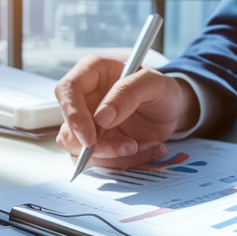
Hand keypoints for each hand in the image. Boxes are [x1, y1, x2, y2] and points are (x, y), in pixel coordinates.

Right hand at [54, 53, 199, 169]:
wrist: (170, 109)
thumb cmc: (159, 89)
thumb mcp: (154, 83)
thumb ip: (127, 93)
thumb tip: (101, 117)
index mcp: (90, 73)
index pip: (66, 91)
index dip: (73, 116)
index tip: (91, 139)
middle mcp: (84, 100)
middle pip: (68, 130)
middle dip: (99, 146)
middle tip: (131, 146)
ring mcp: (88, 125)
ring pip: (81, 152)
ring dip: (114, 156)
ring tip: (144, 145)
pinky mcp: (98, 145)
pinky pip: (102, 163)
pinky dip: (126, 162)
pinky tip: (149, 149)